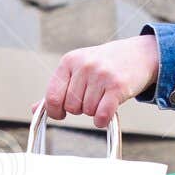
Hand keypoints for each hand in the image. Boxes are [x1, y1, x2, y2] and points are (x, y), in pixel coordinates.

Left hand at [43, 35, 159, 127]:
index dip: (55, 111)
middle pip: (71, 106)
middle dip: (80, 108)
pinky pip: (102, 115)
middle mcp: (84, 66)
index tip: (61, 113)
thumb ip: (58, 89)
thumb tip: (35, 109)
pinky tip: (106, 114)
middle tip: (91, 98)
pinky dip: (102, 120)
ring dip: (94, 111)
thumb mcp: (78, 69)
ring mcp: (101, 75)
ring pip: (87, 111)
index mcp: (69, 61)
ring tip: (103, 97)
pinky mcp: (117, 86)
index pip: (52, 96)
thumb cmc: (105, 64)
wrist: (139, 54)